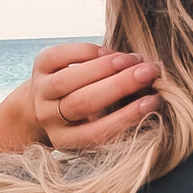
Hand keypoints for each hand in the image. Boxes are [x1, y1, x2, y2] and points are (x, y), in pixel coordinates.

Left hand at [26, 41, 161, 149]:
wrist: (42, 104)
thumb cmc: (82, 117)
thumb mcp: (95, 126)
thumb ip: (116, 116)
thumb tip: (152, 95)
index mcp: (66, 140)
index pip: (98, 132)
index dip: (126, 117)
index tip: (153, 102)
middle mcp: (50, 118)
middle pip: (84, 102)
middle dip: (119, 85)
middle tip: (148, 73)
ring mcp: (41, 91)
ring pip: (72, 78)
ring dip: (106, 66)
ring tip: (133, 60)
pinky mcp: (38, 66)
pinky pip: (62, 55)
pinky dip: (89, 51)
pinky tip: (110, 52)